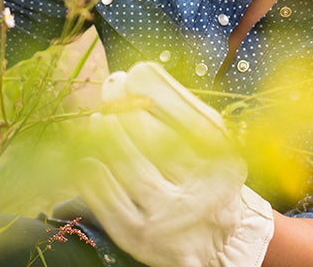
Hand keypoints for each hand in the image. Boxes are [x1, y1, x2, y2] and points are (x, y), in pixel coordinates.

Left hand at [72, 62, 273, 266]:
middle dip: (125, 108)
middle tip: (111, 94)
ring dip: (108, 137)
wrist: (216, 239)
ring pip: (129, 168)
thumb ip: (178, 103)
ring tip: (100, 119)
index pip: (182, 112)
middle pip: (154, 138)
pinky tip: (90, 156)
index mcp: (223, 159)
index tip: (131, 75)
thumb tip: (134, 73)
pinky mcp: (140, 238)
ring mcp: (169, 218)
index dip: (150, 88)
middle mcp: (201, 190)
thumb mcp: (210, 137)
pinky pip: (108, 202)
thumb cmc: (206, 172)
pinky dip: (94, 175)